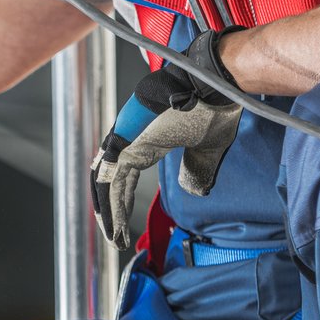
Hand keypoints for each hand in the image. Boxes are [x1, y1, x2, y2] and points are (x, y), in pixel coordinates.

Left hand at [90, 29, 243, 248]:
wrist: (209, 82)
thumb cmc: (212, 107)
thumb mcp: (207, 148)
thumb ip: (197, 169)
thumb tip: (195, 190)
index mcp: (145, 141)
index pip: (125, 176)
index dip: (123, 200)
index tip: (122, 223)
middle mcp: (128, 138)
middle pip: (110, 181)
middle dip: (110, 211)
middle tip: (113, 237)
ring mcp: (124, 137)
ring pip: (106, 182)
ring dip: (108, 212)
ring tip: (112, 237)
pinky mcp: (125, 139)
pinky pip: (111, 177)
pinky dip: (111, 202)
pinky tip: (112, 222)